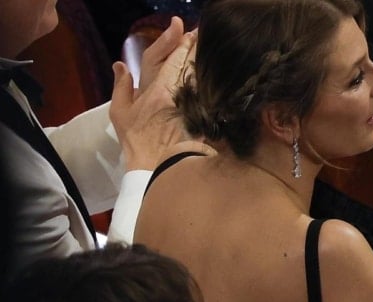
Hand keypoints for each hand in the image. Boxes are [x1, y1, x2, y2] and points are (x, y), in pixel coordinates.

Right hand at [109, 19, 196, 169]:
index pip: (163, 57)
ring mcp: (190, 104)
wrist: (159, 167)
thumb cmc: (136, 142)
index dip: (171, 39)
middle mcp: (173, 93)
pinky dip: (209, 81)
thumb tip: (119, 65)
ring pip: (197, 75)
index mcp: (153, 90)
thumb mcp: (119, 114)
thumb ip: (121, 86)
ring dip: (201, 60)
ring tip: (206, 47)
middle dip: (192, 45)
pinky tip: (216, 74)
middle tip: (200, 31)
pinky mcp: (202, 116)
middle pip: (184, 62)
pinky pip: (206, 93)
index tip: (179, 25)